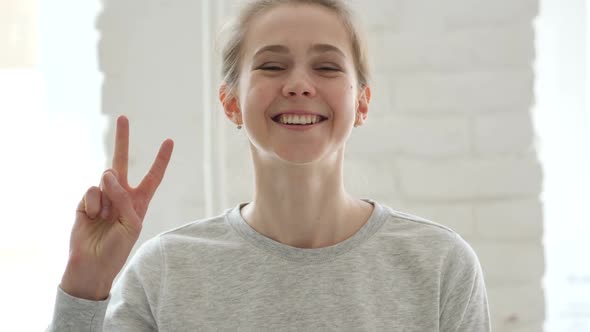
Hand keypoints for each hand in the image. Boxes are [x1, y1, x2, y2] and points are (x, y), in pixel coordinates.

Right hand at [60, 115, 173, 299]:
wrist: (93, 264)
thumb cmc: (118, 248)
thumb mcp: (131, 223)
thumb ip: (123, 197)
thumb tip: (108, 174)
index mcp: (139, 201)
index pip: (153, 176)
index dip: (161, 160)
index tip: (169, 141)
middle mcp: (121, 194)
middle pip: (122, 162)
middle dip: (122, 139)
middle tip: (123, 117)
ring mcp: (102, 196)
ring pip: (106, 177)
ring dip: (108, 196)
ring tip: (105, 216)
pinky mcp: (85, 201)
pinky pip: (92, 190)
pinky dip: (93, 204)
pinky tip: (92, 217)